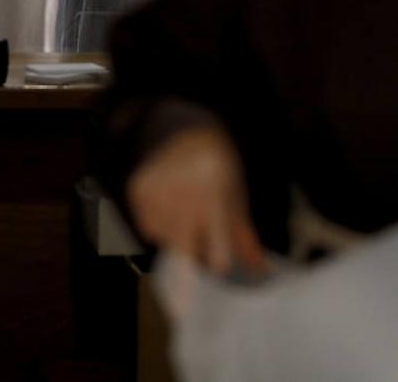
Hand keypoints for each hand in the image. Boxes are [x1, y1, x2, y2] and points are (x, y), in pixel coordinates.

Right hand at [128, 127, 266, 275]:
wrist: (185, 129)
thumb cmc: (217, 165)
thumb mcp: (236, 196)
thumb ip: (245, 236)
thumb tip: (260, 269)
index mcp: (215, 199)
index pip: (216, 257)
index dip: (218, 261)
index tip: (219, 259)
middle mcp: (183, 198)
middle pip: (185, 254)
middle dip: (194, 253)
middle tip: (201, 238)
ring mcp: (157, 195)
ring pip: (166, 241)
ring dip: (176, 235)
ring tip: (186, 209)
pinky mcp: (138, 191)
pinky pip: (148, 228)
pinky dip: (159, 223)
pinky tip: (169, 202)